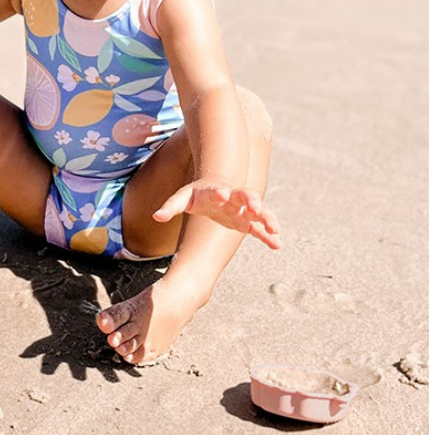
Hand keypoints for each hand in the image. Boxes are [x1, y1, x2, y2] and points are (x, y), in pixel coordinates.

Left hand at [154, 179, 280, 249]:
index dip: (219, 192)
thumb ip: (171, 206)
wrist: (216, 191)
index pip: (216, 190)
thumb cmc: (197, 195)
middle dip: (251, 200)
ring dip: (266, 218)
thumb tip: (156, 216)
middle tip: (256, 206)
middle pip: (244, 195)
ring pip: (258, 211)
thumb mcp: (182, 199)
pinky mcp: (248, 221)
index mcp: (214, 191)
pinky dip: (268, 235)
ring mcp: (243, 209)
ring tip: (274, 229)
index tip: (223, 193)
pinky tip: (278, 245)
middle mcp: (233, 198)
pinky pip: (260, 227)